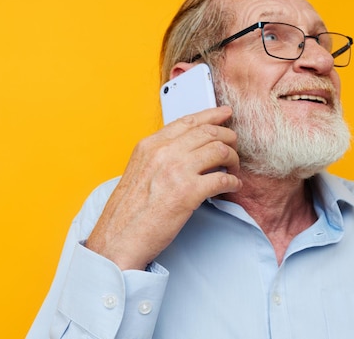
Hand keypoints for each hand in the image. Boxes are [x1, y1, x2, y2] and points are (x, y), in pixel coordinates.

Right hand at [86, 106, 241, 269]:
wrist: (119, 239)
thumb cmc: (128, 212)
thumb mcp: (138, 170)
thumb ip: (160, 155)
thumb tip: (188, 149)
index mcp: (150, 145)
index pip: (188, 121)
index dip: (211, 115)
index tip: (225, 113)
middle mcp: (164, 152)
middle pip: (209, 132)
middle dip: (228, 138)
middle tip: (234, 148)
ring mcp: (177, 171)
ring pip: (220, 150)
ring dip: (233, 159)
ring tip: (233, 170)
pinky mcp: (189, 193)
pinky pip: (223, 179)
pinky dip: (233, 182)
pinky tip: (232, 186)